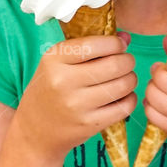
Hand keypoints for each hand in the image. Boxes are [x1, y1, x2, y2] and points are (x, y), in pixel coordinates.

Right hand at [17, 34, 136, 161]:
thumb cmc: (49, 89)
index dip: (115, 43)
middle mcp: (63, 81)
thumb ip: (89, 47)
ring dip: (131, 79)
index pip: (95, 44)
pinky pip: (124, 107)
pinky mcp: (89, 124)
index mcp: (54, 59)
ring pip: (123, 85)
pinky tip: (123, 96)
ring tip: (125, 79)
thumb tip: (126, 37)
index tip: (119, 46)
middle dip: (128, 61)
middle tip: (126, 63)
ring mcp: (76, 105)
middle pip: (115, 65)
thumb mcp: (58, 63)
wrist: (35, 130)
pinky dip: (130, 99)